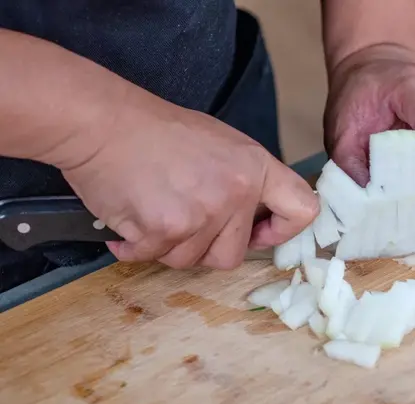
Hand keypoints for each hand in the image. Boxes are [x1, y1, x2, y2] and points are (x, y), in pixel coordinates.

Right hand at [61, 96, 318, 268]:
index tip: (258, 234)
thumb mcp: (221, 145)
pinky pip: (153, 258)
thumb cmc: (157, 130)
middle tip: (181, 219)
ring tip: (152, 208)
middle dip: (204, 247)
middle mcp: (237, 191)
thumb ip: (244, 182)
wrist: (103, 122)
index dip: (282, 232)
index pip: (302, 210)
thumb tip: (255, 222)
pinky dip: (137, 246)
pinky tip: (130, 220)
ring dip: (168, 246)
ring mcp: (203, 212)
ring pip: (190, 261)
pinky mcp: (166, 228)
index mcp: (256, 167)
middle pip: (232, 256)